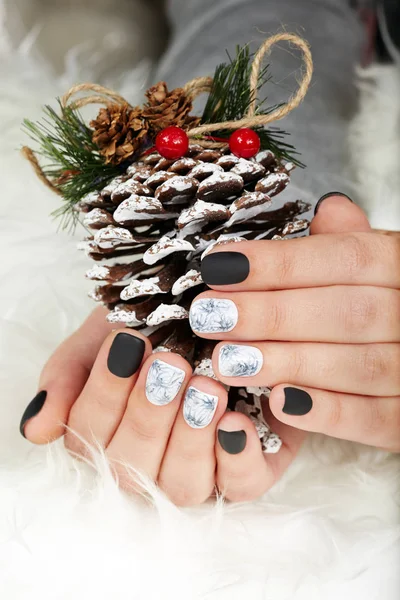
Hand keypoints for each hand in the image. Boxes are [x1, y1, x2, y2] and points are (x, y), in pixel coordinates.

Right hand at [21, 309, 302, 503]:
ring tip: (207, 388)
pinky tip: (236, 422)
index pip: (89, 434)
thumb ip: (68, 375)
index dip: (106, 393)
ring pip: (182, 486)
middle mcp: (146, 461)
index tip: (129, 342)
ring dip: (190, 437)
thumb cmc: (159, 323)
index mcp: (106, 432)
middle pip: (131, 468)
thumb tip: (37, 430)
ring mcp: (196, 469)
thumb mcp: (107, 333)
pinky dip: (236, 459)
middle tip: (171, 363)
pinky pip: (239, 486)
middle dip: (148, 414)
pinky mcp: (246, 467)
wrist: (221, 313)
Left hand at [191, 194, 399, 452]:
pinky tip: (276, 403)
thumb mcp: (380, 266)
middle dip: (270, 314)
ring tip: (225, 360)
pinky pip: (375, 420)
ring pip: (357, 366)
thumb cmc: (391, 304)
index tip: (218, 266)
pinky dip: (328, 413)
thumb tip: (329, 208)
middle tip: (209, 316)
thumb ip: (351, 244)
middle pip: (346, 312)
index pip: (346, 258)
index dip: (279, 263)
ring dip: (286, 363)